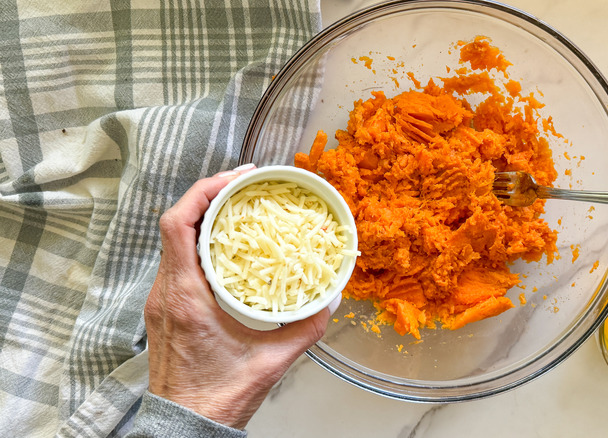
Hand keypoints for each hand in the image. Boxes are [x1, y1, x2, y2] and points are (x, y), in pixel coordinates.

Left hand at [144, 164, 339, 428]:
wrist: (185, 426)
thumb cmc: (217, 397)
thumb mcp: (270, 363)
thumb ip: (305, 330)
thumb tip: (330, 300)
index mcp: (186, 297)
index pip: (178, 225)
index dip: (204, 191)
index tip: (236, 178)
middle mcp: (166, 292)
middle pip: (176, 223)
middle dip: (210, 195)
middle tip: (246, 184)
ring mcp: (162, 299)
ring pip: (175, 240)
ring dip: (204, 217)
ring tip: (240, 207)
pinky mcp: (166, 308)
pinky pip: (178, 260)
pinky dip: (201, 241)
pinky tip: (228, 246)